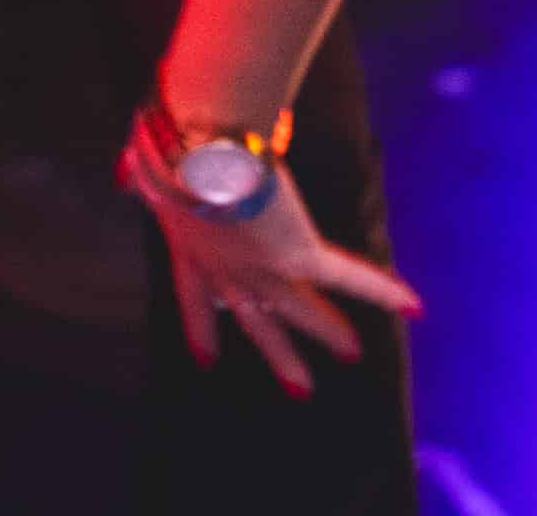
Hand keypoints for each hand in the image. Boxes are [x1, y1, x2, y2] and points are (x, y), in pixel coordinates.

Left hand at [119, 124, 421, 396]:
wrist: (194, 147)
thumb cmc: (169, 147)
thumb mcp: (145, 166)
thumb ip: (137, 171)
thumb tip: (123, 167)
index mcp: (189, 249)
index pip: (196, 301)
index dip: (203, 329)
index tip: (206, 357)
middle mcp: (227, 271)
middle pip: (256, 323)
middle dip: (279, 354)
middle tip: (299, 389)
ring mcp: (263, 270)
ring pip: (303, 312)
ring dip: (331, 332)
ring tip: (354, 352)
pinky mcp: (297, 253)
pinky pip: (348, 276)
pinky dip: (382, 290)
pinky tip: (412, 305)